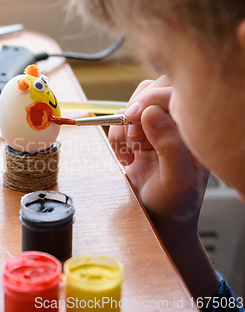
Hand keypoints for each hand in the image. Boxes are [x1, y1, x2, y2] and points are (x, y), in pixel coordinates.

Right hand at [109, 76, 208, 236]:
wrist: (157, 221)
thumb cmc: (175, 205)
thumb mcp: (177, 179)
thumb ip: (168, 145)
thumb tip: (150, 112)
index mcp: (194, 130)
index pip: (174, 93)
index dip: (152, 98)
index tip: (134, 116)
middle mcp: (176, 124)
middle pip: (153, 90)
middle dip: (136, 110)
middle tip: (133, 138)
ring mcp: (157, 129)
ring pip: (133, 105)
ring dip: (123, 127)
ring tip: (130, 154)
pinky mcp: (139, 137)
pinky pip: (120, 123)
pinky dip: (116, 138)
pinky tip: (125, 158)